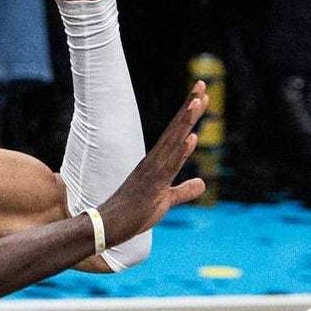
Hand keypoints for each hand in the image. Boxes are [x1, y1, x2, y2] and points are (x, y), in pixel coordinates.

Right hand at [97, 82, 206, 244]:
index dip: (188, 114)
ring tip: (197, 102)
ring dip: (185, 122)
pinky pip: (169, 166)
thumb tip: (201, 183)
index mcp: (158, 163)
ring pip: (173, 142)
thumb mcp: (166, 201)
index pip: (177, 133)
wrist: (109, 226)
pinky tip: (190, 138)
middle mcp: (155, 161)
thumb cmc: (134, 213)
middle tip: (201, 84)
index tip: (200, 94)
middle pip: (176, 129)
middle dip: (189, 107)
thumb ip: (184, 191)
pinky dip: (180, 152)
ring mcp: (152, 171)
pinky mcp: (152, 186)